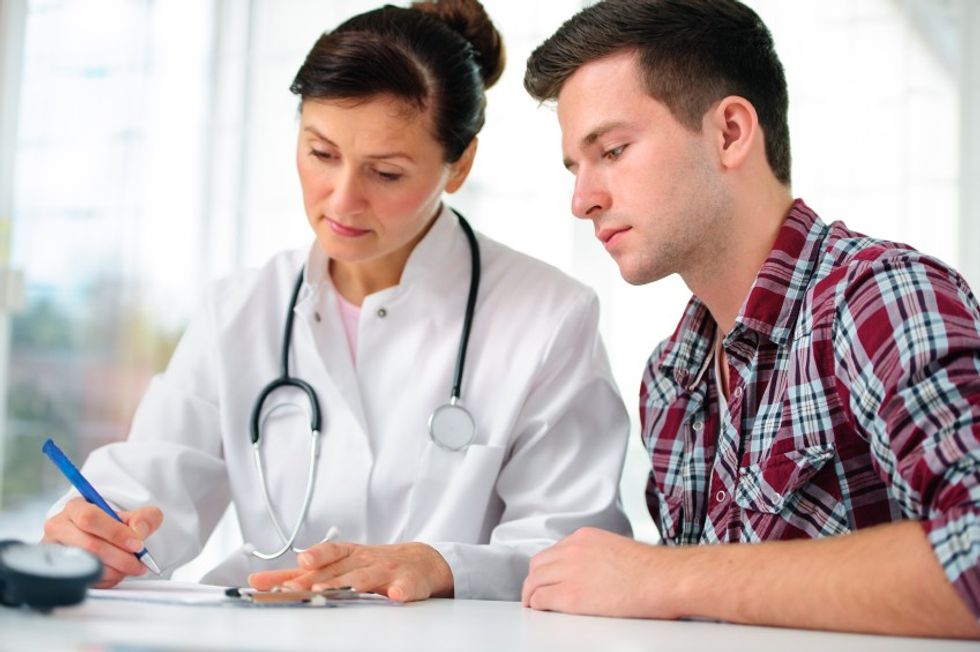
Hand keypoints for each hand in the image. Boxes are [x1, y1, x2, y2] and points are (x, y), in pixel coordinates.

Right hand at [42, 497, 163, 587]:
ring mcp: (56, 551)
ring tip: (130, 567)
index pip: (89, 518)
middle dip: (121, 557)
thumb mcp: (135, 515)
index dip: (116, 533)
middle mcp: (59, 528)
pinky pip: (85, 580)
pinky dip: (108, 580)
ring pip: (87, 564)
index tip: (137, 544)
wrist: (101, 538)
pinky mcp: (61, 571)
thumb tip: (138, 531)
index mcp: (75, 508)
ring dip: (116, 570)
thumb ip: (145, 518)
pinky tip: (117, 572)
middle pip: (89, 545)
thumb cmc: (114, 525)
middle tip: (139, 562)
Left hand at [247, 541, 453, 601]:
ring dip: (357, 583)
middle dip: (324, 579)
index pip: (326, 555)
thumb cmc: (370, 564)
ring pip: (370, 577)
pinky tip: (395, 596)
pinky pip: (405, 586)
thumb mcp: (335, 565)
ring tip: (345, 590)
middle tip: (306, 590)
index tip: (300, 563)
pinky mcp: (408, 582)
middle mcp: (364, 560)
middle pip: (342, 570)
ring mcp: (386, 571)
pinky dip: (401, 591)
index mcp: (346, 554)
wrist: (417, 561)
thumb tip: (257, 581)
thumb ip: (298, 575)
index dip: (314, 558)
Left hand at [522, 527, 679, 617]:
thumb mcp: (617, 549)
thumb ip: (598, 555)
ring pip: (534, 580)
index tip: (548, 577)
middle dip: (534, 579)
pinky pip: (541, 598)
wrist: (665, 579)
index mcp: (585, 537)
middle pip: (538, 564)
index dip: (547, 567)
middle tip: (535, 591)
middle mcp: (573, 550)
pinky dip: (537, 605)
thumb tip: (594, 570)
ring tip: (534, 603)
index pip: (553, 551)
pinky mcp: (571, 594)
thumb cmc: (653, 570)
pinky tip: (540, 609)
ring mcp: (570, 571)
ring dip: (531, 592)